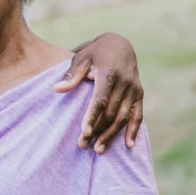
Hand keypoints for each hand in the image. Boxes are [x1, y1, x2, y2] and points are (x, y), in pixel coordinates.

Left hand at [53, 32, 143, 153]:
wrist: (120, 44)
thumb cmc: (95, 52)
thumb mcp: (81, 58)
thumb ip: (71, 75)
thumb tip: (56, 89)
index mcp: (109, 74)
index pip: (100, 100)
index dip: (92, 117)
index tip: (84, 132)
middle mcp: (125, 83)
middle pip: (110, 113)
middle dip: (98, 130)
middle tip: (83, 145)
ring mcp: (134, 90)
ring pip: (123, 117)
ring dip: (111, 135)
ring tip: (98, 150)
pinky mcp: (139, 95)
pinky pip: (138, 115)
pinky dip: (133, 130)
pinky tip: (128, 146)